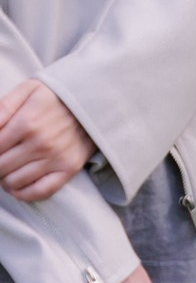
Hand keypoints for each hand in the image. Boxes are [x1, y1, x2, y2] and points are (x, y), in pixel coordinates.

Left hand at [0, 81, 96, 202]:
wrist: (99, 99)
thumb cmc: (59, 94)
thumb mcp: (29, 90)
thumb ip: (2, 107)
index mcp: (27, 122)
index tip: (0, 145)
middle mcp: (41, 143)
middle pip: (0, 167)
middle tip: (3, 156)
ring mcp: (56, 158)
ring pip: (14, 182)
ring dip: (5, 177)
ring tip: (10, 167)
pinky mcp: (69, 168)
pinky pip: (39, 192)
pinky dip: (23, 193)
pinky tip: (18, 184)